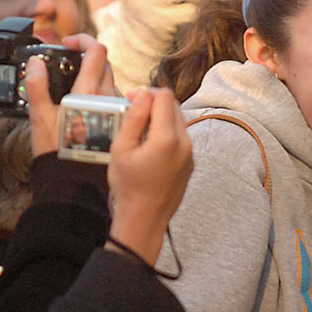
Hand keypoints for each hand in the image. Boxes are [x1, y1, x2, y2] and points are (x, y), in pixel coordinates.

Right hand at [24, 34, 116, 155]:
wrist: (76, 181)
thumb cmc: (56, 151)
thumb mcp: (40, 119)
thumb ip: (37, 87)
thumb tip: (35, 63)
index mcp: (89, 93)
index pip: (96, 51)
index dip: (83, 39)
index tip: (68, 43)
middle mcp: (108, 99)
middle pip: (104, 63)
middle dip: (86, 57)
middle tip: (68, 64)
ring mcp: (117, 110)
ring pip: (110, 81)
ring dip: (94, 76)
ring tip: (73, 88)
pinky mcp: (120, 122)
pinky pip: (114, 99)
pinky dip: (101, 94)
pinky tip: (85, 106)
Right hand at [107, 88, 192, 264]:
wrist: (145, 219)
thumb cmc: (128, 186)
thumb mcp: (121, 149)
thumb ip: (134, 118)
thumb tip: (142, 95)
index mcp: (167, 137)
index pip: (164, 96)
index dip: (145, 92)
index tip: (129, 100)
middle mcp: (185, 142)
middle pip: (174, 105)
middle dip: (153, 103)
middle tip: (132, 113)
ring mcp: (190, 153)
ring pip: (178, 120)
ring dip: (160, 118)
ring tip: (139, 131)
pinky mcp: (190, 162)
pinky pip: (180, 137)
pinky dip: (166, 133)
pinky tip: (149, 147)